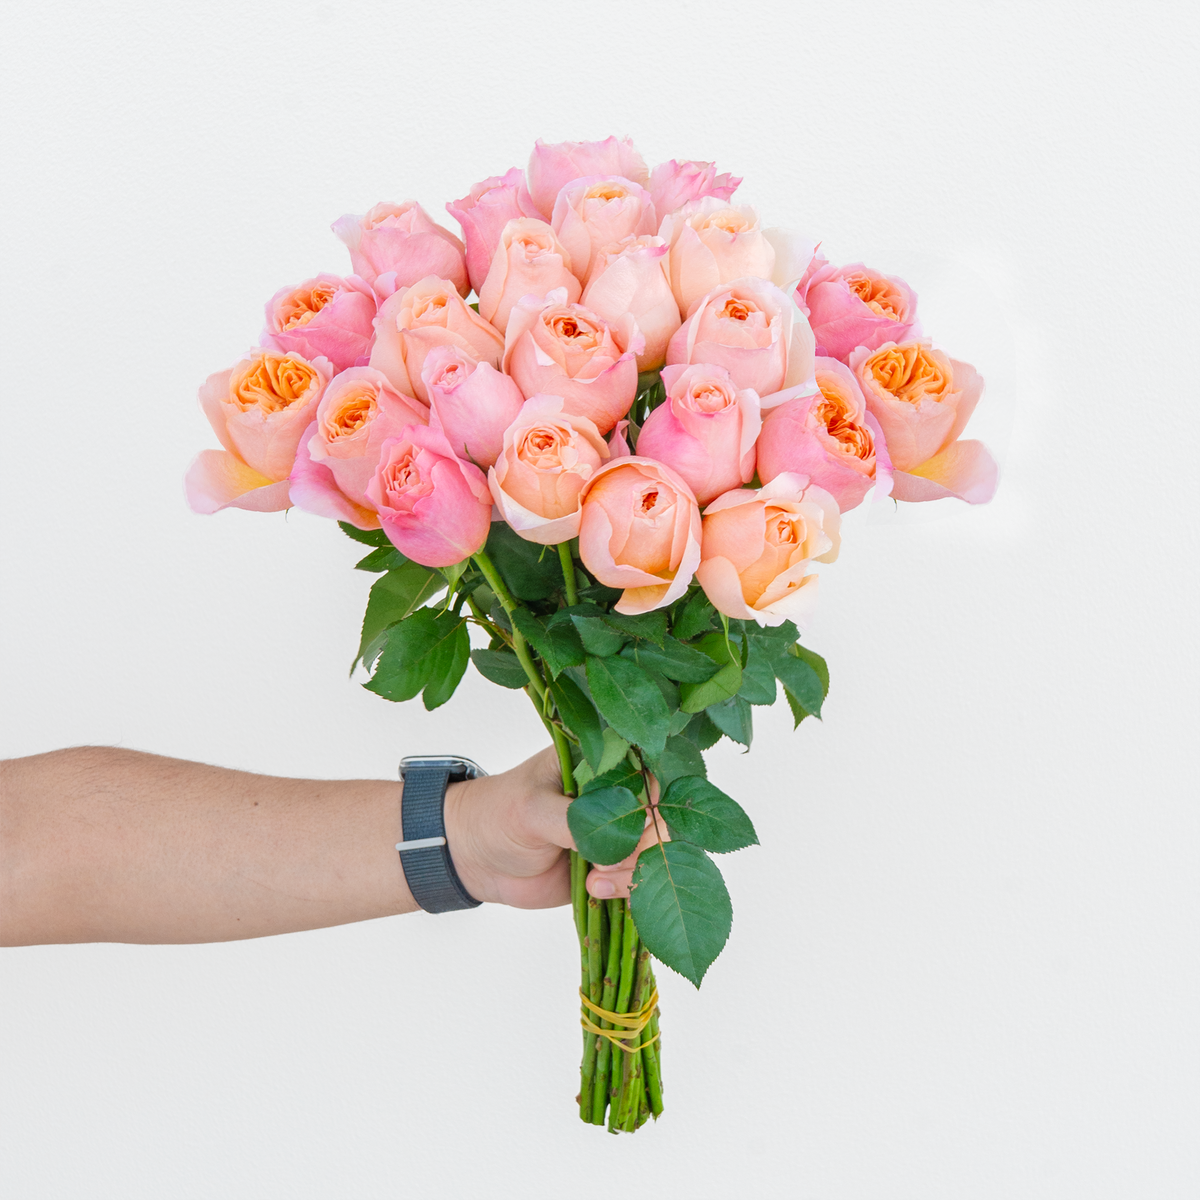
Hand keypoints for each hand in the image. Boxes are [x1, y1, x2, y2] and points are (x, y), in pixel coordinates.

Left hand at [442, 746, 663, 908]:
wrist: (474, 858)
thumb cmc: (498, 816)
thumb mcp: (534, 810)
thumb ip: (578, 821)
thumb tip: (624, 838)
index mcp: (597, 765)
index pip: (643, 777)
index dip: (643, 803)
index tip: (626, 826)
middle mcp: (612, 798)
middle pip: (656, 820)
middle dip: (640, 847)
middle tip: (604, 864)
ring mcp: (613, 835)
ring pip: (652, 855)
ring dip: (633, 874)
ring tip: (595, 882)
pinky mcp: (608, 869)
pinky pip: (636, 883)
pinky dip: (628, 893)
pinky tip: (599, 892)